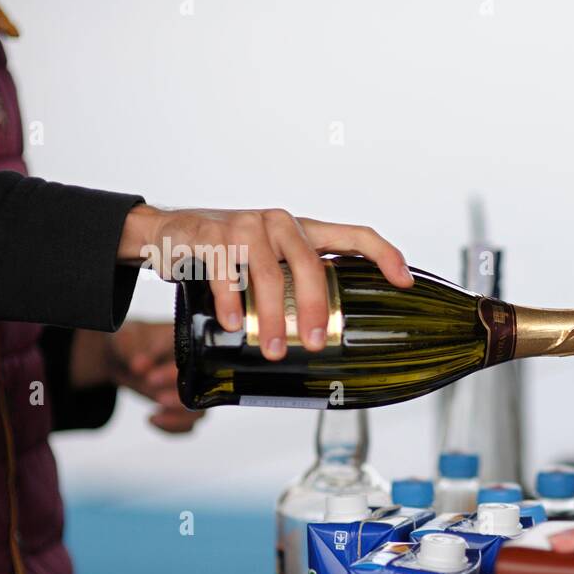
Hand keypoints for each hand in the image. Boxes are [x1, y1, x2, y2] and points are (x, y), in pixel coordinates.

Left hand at [71, 323, 203, 433]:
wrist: (125, 357)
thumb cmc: (133, 341)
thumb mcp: (128, 338)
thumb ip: (133, 350)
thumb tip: (138, 366)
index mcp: (191, 347)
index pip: (193, 363)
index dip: (173, 374)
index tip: (151, 378)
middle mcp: (198, 371)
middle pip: (203, 392)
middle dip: (181, 400)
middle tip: (159, 399)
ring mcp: (193, 391)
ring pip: (199, 412)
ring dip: (180, 419)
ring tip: (155, 417)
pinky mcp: (184, 408)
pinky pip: (188, 425)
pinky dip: (173, 428)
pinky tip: (152, 420)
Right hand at [118, 204, 412, 359]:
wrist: (169, 232)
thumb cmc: (232, 254)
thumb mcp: (270, 263)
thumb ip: (296, 286)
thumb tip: (323, 338)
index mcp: (304, 232)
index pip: (355, 235)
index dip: (384, 255)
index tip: (404, 283)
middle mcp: (280, 224)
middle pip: (310, 265)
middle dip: (315, 309)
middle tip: (313, 342)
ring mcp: (246, 226)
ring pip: (268, 275)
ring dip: (270, 318)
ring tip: (272, 348)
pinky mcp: (212, 234)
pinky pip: (226, 273)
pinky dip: (230, 302)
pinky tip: (231, 324)